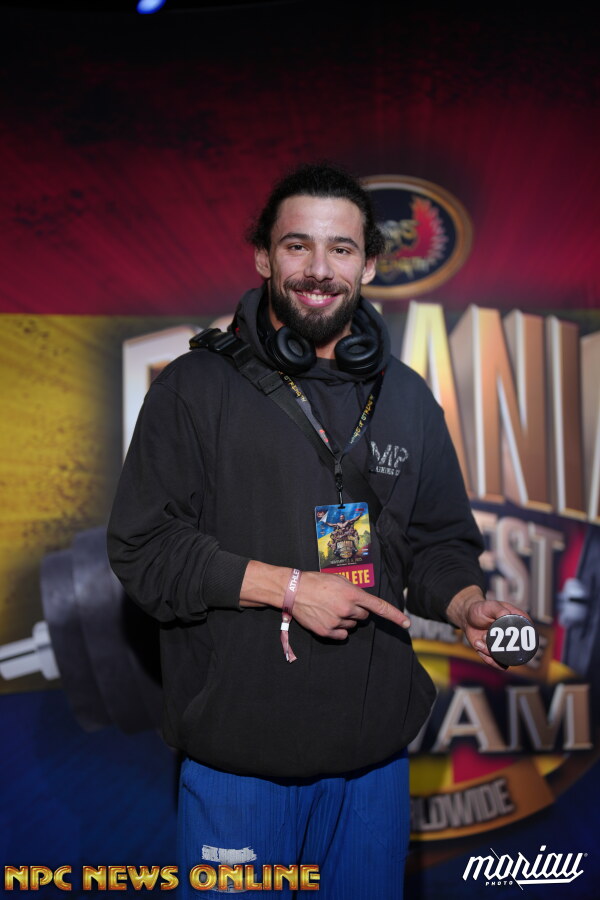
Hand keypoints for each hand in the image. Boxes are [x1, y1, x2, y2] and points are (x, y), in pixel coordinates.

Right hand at [239, 560, 409, 639]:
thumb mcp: (338, 580)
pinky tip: (328, 619)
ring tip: (330, 608)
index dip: (394, 616)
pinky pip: (342, 635)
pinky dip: (338, 630)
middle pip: (363, 617)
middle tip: (342, 603)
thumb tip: (363, 603)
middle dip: (357, 611)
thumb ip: (354, 591)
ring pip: (352, 625)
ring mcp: (337, 621)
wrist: (293, 590)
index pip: (379, 606)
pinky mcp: (327, 631)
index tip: (406, 623)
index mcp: (352, 594)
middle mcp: (347, 609)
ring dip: (345, 619)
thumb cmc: (316, 582)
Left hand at [446, 586, 532, 669]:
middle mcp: (515, 636)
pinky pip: (497, 664)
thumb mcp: (489, 606)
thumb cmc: (480, 609)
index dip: (524, 638)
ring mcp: (506, 646)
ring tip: (479, 640)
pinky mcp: (497, 654)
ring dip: (490, 652)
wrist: (467, 619)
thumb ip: (499, 610)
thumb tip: (507, 615)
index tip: (509, 637)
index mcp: (518, 621)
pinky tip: (478, 646)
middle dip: (499, 646)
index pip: (529, 632)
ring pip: (506, 659)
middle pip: (518, 650)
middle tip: (484, 636)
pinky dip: (487, 658)